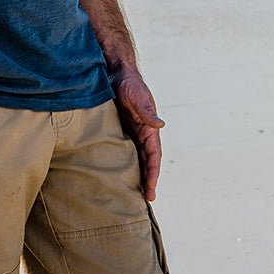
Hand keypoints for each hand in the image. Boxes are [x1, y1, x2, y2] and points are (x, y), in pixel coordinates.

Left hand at [110, 64, 164, 200]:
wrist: (112, 72)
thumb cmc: (127, 83)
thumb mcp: (137, 96)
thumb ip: (146, 111)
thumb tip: (160, 125)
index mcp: (149, 128)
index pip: (154, 156)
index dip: (154, 173)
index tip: (152, 189)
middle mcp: (141, 133)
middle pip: (146, 162)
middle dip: (148, 180)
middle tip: (146, 200)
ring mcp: (129, 134)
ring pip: (134, 159)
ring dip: (136, 175)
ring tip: (132, 195)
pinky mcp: (116, 131)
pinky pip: (120, 152)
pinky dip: (121, 164)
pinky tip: (115, 176)